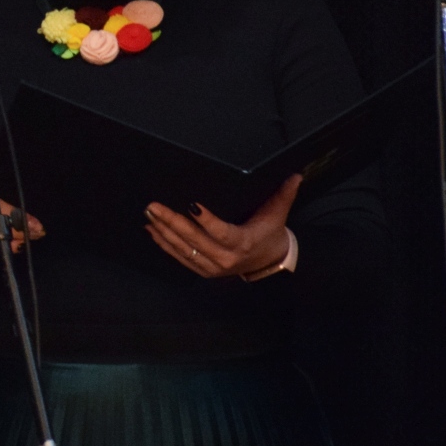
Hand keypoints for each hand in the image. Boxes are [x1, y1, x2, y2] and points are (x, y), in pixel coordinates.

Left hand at [144, 174, 300, 278]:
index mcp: (242, 243)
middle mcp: (225, 258)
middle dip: (172, 221)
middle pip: (194, 240)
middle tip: (154, 206)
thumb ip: (284, 193)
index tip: (191, 205)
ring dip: (163, 232)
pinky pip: (180, 258)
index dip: (206, 220)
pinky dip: (164, 244)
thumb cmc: (270, 234)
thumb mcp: (277, 214)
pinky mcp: (203, 270)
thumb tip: (296, 175)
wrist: (268, 262)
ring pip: (183, 249)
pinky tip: (152, 231)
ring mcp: (212, 267)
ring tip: (150, 214)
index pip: (221, 232)